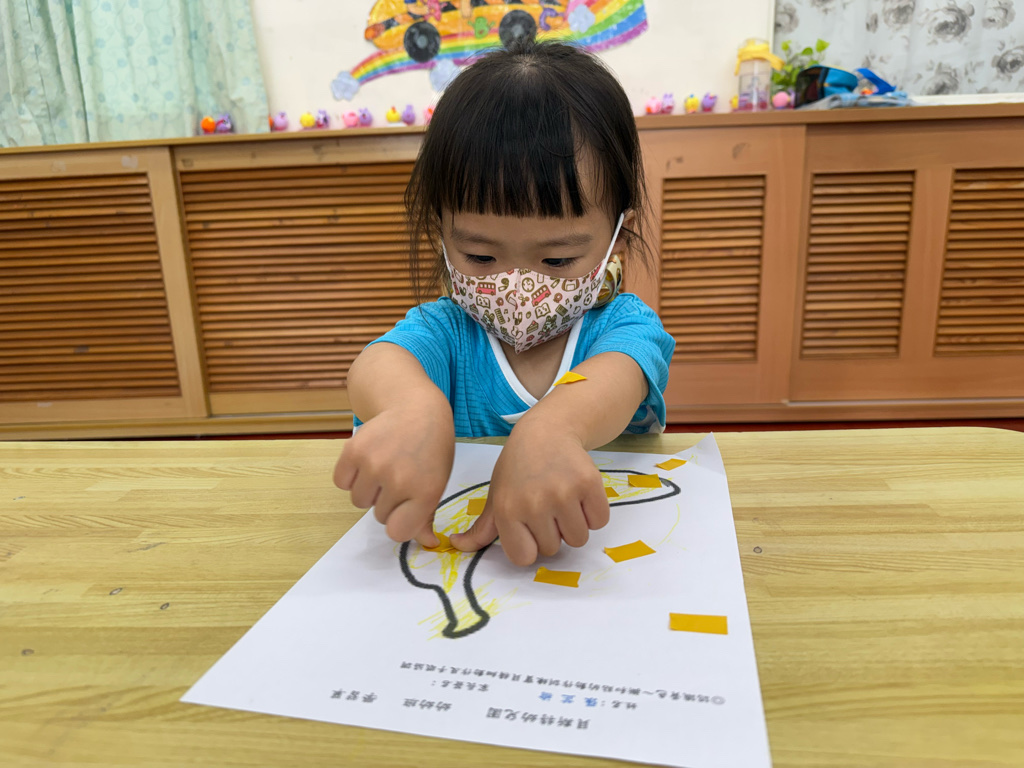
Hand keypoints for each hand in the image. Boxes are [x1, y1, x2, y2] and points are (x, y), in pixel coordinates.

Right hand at [334, 404, 454, 547]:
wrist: (415, 408)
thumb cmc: (430, 450)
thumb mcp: (437, 482)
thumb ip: (427, 516)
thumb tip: (428, 544)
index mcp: (426, 491)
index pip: (398, 532)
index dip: (400, 522)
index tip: (405, 508)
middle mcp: (399, 479)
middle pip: (379, 516)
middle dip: (387, 502)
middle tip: (400, 475)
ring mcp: (374, 464)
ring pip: (359, 501)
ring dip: (369, 489)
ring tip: (385, 466)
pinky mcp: (353, 450)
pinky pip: (341, 482)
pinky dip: (351, 476)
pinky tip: (368, 459)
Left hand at [450, 421, 609, 564]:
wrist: (547, 430)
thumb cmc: (518, 466)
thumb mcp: (497, 494)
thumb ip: (482, 527)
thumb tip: (456, 546)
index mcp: (508, 510)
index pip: (524, 558)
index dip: (530, 545)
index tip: (529, 526)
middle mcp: (534, 503)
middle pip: (553, 549)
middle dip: (553, 532)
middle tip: (547, 504)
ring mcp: (563, 493)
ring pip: (578, 539)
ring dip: (574, 524)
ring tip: (563, 499)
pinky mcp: (589, 483)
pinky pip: (599, 521)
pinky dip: (593, 512)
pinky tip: (579, 493)